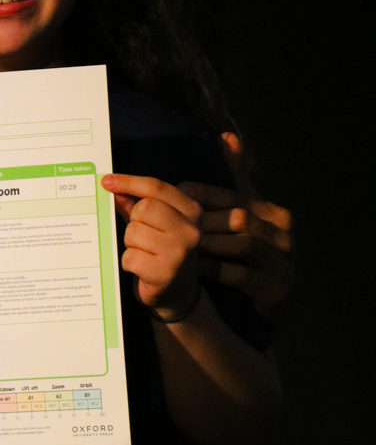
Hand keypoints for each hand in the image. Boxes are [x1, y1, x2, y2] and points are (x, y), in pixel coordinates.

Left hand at [101, 173, 201, 321]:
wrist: (178, 293)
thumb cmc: (162, 251)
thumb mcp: (154, 224)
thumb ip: (135, 204)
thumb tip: (113, 188)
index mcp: (191, 211)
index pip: (156, 188)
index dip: (129, 182)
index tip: (106, 181)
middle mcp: (190, 229)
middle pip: (143, 208)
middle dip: (134, 222)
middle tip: (142, 237)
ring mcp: (179, 251)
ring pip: (133, 232)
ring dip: (131, 244)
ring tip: (144, 254)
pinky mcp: (165, 273)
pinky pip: (130, 257)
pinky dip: (129, 263)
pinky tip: (142, 268)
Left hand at [179, 133, 293, 325]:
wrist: (259, 307)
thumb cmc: (245, 254)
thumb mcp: (242, 216)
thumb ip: (231, 180)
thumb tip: (227, 138)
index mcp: (273, 212)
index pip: (233, 194)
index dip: (198, 193)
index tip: (167, 194)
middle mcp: (282, 234)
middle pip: (237, 217)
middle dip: (197, 220)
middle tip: (161, 222)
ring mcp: (282, 262)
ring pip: (240, 243)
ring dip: (204, 244)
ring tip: (172, 244)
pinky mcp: (275, 290)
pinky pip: (239, 274)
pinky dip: (213, 270)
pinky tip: (191, 269)